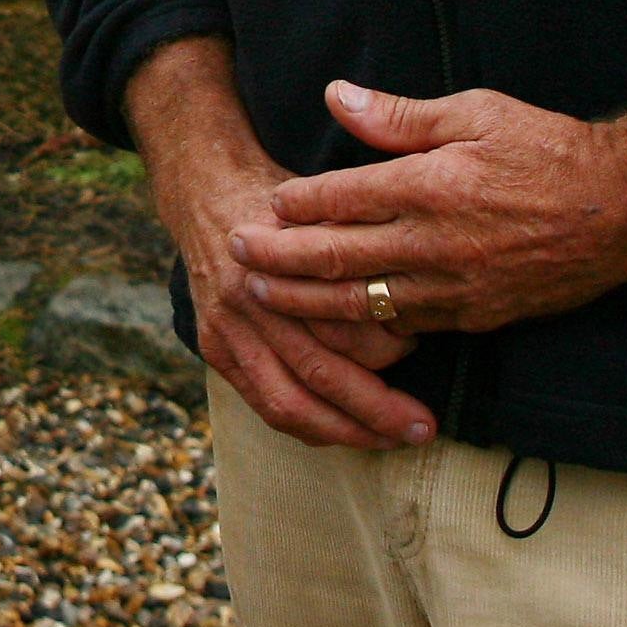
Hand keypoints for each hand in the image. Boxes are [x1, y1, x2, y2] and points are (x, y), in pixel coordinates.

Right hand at [162, 142, 432, 448]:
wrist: (203, 187)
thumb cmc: (279, 198)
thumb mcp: (320, 204)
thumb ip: (355, 246)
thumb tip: (418, 291)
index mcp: (280, 262)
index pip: (341, 323)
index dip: (387, 346)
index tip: (423, 349)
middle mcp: (251, 300)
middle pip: (320, 372)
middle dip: (376, 410)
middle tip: (423, 427)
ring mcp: (226, 328)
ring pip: (289, 402)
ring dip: (344, 431)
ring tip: (389, 439)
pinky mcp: (213, 346)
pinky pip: (262, 403)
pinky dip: (304, 427)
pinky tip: (341, 433)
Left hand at [228, 79, 626, 336]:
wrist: (624, 210)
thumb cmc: (549, 150)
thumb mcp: (475, 112)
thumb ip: (400, 116)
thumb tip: (338, 97)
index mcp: (431, 186)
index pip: (341, 200)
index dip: (295, 206)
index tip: (262, 205)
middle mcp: (436, 243)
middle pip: (338, 258)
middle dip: (281, 261)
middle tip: (237, 256)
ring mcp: (456, 286)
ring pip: (364, 302)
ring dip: (308, 302)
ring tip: (266, 297)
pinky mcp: (478, 315)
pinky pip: (407, 326)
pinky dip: (364, 326)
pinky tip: (337, 324)